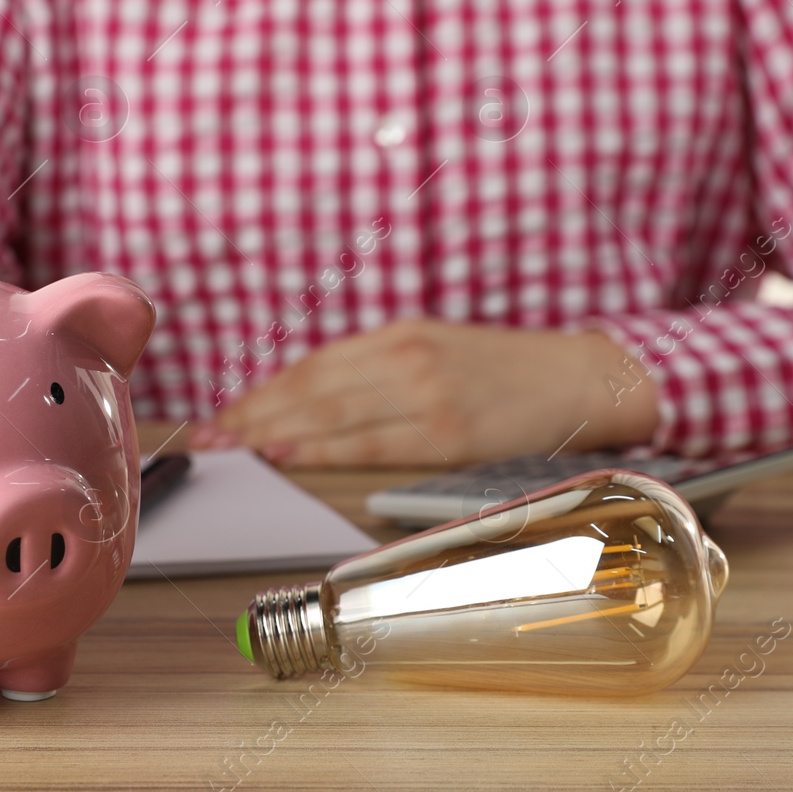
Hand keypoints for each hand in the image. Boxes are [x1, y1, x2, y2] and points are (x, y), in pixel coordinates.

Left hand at [194, 319, 659, 466]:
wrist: (583, 379)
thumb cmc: (509, 372)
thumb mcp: (440, 349)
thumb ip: (382, 369)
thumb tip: (315, 404)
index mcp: (402, 336)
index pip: (315, 366)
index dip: (264, 391)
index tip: (224, 414)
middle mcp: (407, 359)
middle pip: (311, 388)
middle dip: (253, 414)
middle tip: (209, 437)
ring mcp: (427, 395)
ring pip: (331, 414)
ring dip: (274, 432)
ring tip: (234, 448)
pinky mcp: (448, 433)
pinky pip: (371, 442)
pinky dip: (324, 449)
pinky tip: (289, 455)